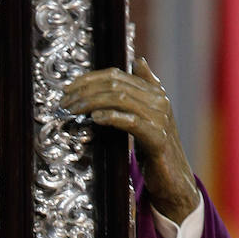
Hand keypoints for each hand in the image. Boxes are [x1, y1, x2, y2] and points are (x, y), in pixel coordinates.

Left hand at [60, 58, 200, 224]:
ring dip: (91, 103)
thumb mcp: (146, 114)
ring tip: (73, 110)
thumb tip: (138, 61)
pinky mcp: (157, 138)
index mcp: (155, 92)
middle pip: (115, 85)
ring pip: (120, 99)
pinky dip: (110, 116)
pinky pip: (131, 121)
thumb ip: (140, 90)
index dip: (89, 79)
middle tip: (65, 102)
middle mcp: (159, 100)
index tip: (68, 89)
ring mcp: (160, 118)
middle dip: (85, 91)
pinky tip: (94, 119)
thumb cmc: (154, 146)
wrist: (173, 177)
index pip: (116, 75)